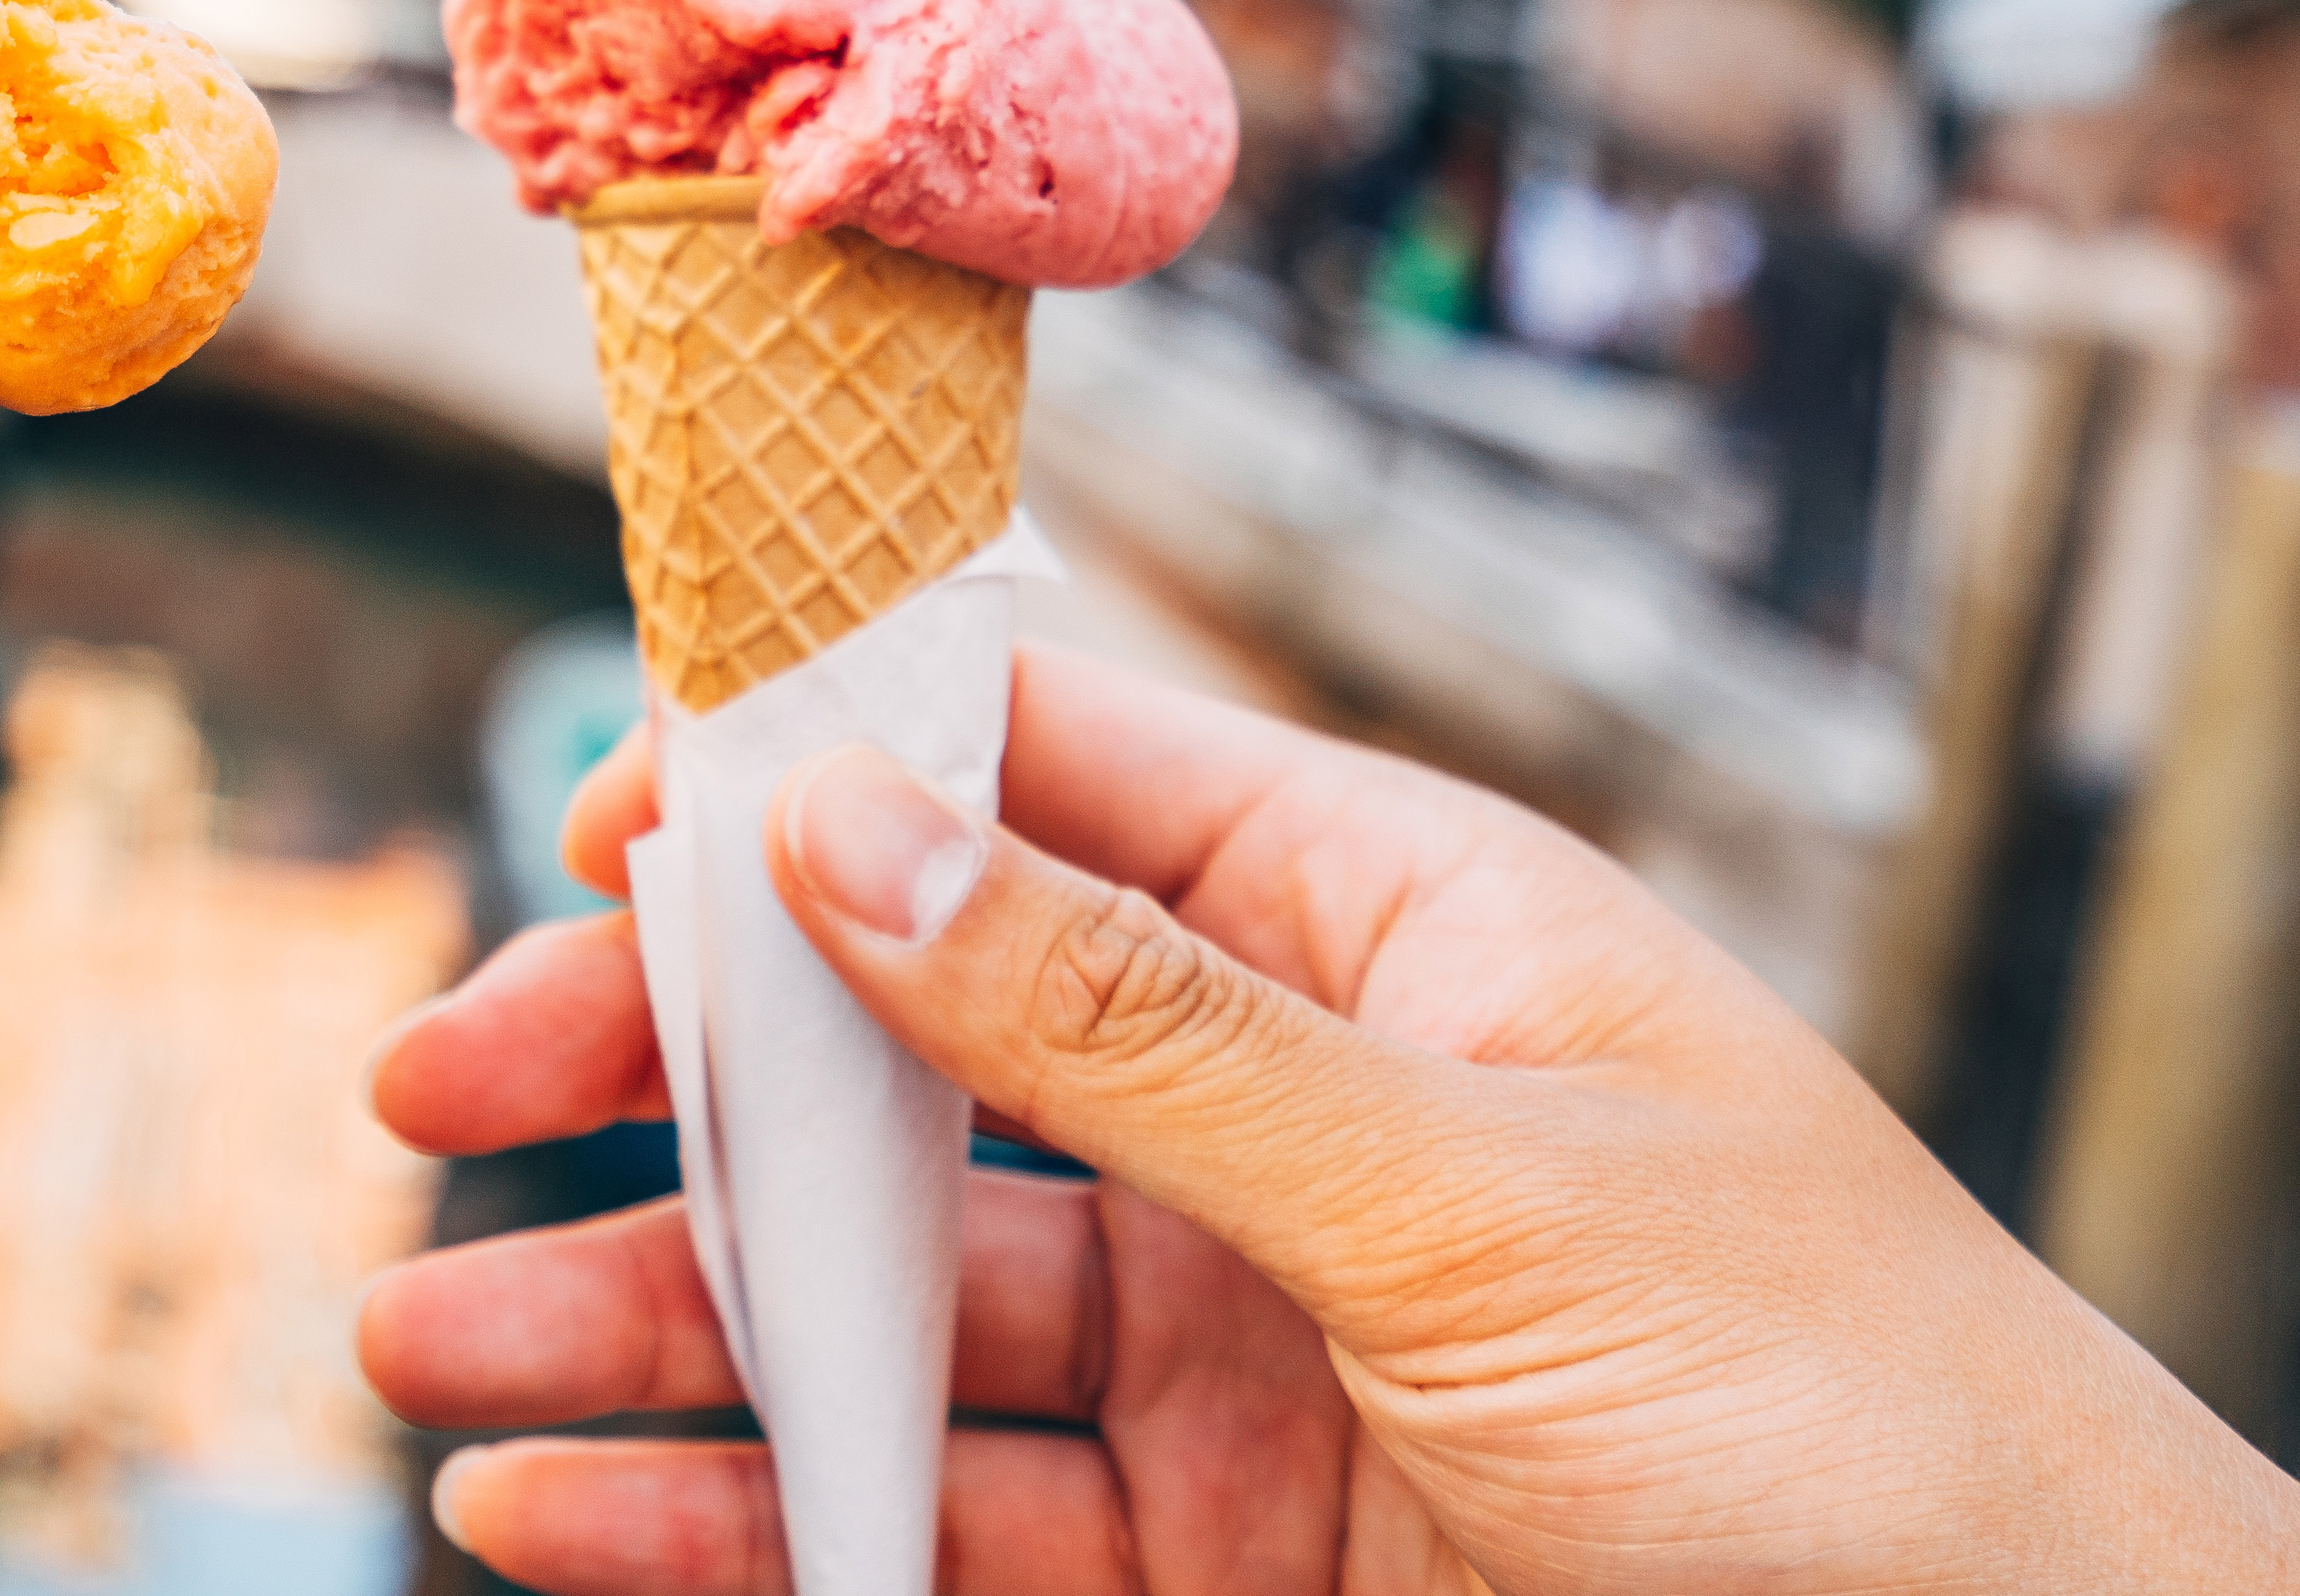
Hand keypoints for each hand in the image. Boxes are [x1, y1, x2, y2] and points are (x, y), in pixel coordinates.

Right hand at [360, 643, 2299, 1595]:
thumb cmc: (1870, 1425)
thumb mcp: (1484, 1188)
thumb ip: (1144, 1024)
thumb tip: (848, 824)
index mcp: (1387, 935)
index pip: (1042, 783)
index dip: (813, 781)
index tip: (606, 824)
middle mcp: (1283, 1120)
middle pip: (904, 1055)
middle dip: (663, 1080)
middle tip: (429, 1096)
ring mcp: (1236, 1354)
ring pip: (881, 1308)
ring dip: (649, 1332)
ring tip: (429, 1361)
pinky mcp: (1210, 1561)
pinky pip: (932, 1519)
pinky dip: (744, 1522)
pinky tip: (569, 1525)